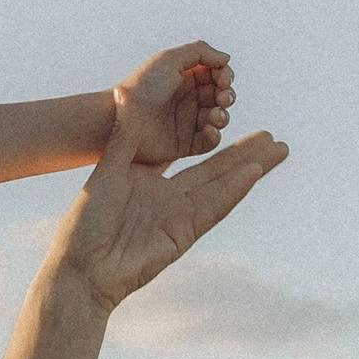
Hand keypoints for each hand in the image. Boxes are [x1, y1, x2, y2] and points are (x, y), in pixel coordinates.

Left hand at [53, 112, 288, 314]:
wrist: (80, 267)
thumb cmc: (84, 224)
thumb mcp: (109, 169)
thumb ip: (125, 133)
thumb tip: (124, 92)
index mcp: (153, 183)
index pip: (192, 158)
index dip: (216, 142)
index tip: (236, 123)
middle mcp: (170, 200)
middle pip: (217, 172)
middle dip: (247, 154)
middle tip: (274, 138)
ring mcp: (179, 218)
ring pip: (223, 186)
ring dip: (252, 167)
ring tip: (279, 148)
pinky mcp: (183, 234)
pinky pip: (213, 207)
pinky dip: (233, 189)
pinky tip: (254, 172)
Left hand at [110, 40, 233, 167]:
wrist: (119, 119)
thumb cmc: (141, 87)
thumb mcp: (169, 59)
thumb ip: (200, 51)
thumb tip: (226, 58)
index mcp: (187, 79)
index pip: (218, 75)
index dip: (225, 76)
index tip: (222, 79)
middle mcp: (189, 100)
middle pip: (222, 97)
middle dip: (227, 96)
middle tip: (222, 98)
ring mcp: (188, 123)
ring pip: (219, 120)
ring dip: (223, 116)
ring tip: (215, 115)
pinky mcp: (184, 145)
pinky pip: (208, 143)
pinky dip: (215, 136)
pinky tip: (209, 129)